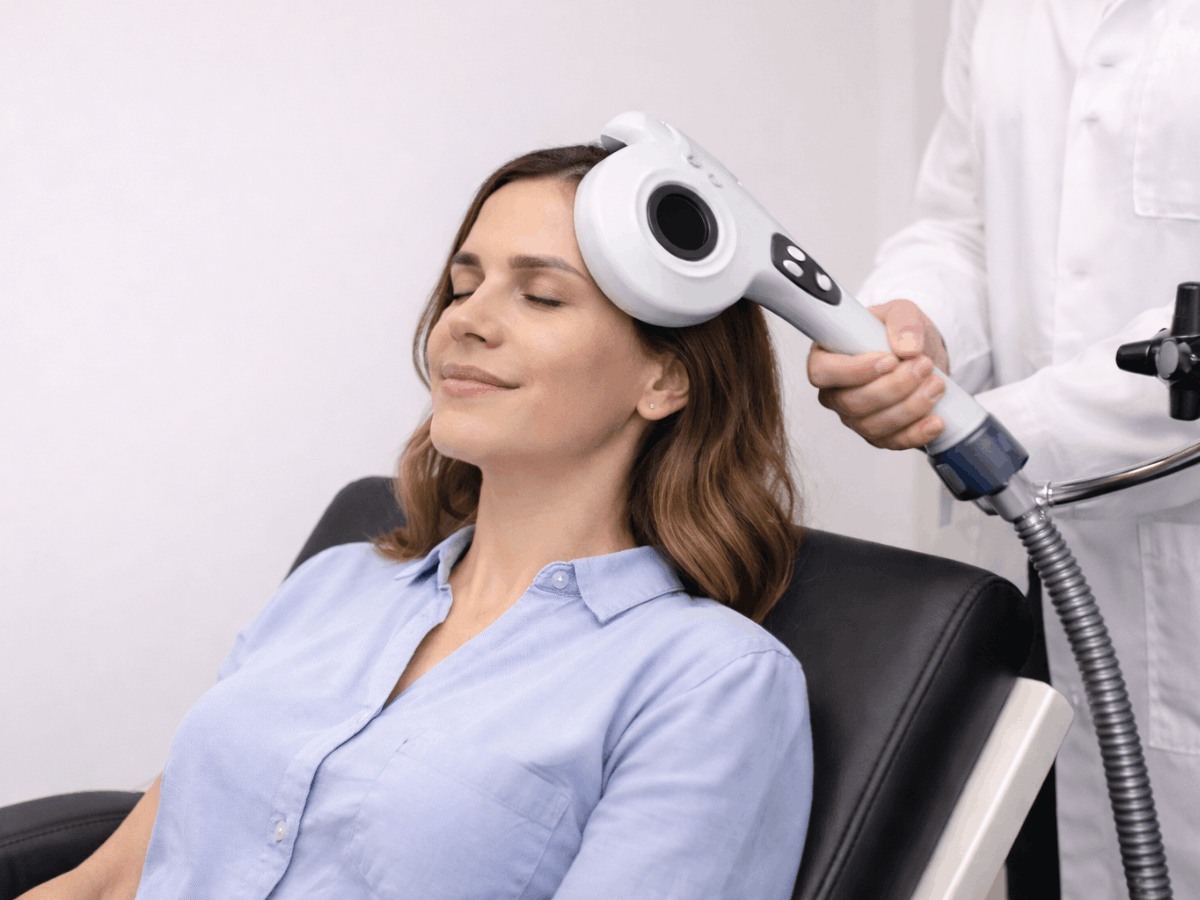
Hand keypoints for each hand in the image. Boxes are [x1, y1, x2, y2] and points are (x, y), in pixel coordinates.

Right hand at [806, 299, 950, 449]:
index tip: (888, 360)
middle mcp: (835, 392)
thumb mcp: (902, 312)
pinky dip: (916, 433)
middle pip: (851, 403)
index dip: (853, 370)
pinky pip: (891, 442)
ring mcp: (854, 417)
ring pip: (872, 425)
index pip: (822, 371)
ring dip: (909, 408)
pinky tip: (936, 420)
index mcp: (827, 357)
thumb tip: (907, 348)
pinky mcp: (878, 434)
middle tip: (923, 366)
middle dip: (893, 388)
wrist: (922, 355)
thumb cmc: (899, 333)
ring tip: (936, 384)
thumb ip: (902, 321)